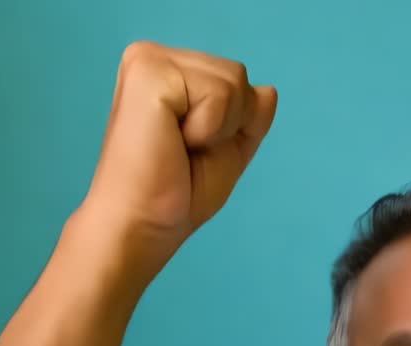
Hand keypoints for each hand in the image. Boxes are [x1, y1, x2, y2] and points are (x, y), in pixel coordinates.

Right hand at [67, 41, 278, 283]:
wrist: (141, 224)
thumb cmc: (177, 193)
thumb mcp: (228, 150)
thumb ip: (249, 118)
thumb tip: (269, 89)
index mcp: (166, 70)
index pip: (236, 79)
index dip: (232, 124)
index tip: (190, 149)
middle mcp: (153, 56)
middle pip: (238, 75)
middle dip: (228, 124)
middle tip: (183, 151)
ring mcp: (148, 59)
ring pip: (233, 81)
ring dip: (217, 128)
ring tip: (176, 146)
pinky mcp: (149, 72)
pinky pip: (219, 93)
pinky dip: (208, 129)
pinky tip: (172, 142)